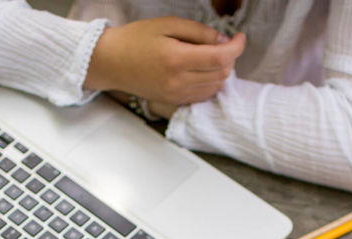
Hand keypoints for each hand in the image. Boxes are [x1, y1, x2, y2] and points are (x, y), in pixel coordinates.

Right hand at [86, 17, 244, 105]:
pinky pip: (203, 95)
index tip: (239, 37)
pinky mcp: (173, 101)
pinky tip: (203, 69)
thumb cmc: (135, 39)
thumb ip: (198, 31)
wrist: (111, 62)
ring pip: (215, 86)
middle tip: (221, 43)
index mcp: (176, 59)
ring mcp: (176, 95)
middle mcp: (178, 81)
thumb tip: (222, 40)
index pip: (220, 58)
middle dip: (229, 57)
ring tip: (210, 55)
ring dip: (221, 71)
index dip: (236, 47)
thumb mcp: (167, 24)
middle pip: (222, 74)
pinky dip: (211, 82)